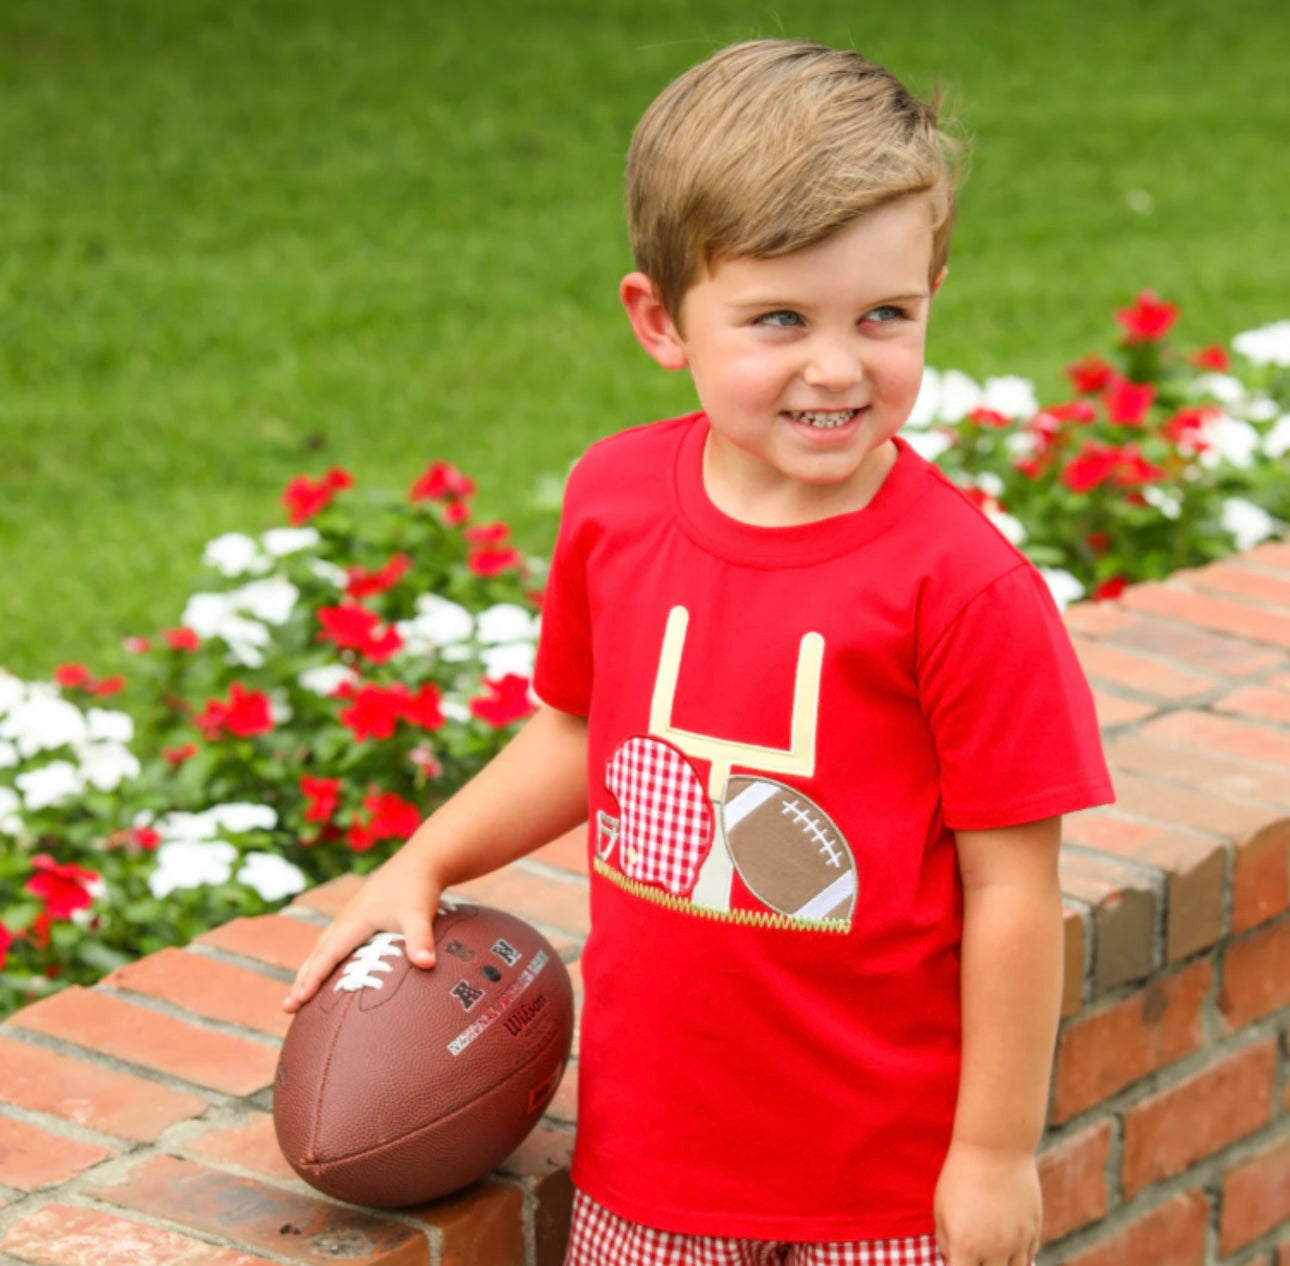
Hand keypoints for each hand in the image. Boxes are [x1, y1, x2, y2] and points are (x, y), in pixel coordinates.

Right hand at [282, 842, 444, 1012]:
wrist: (421, 860)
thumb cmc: (418, 887)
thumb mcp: (419, 914)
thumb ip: (421, 939)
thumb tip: (427, 965)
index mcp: (354, 921)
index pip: (328, 955)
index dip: (313, 978)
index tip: (298, 1000)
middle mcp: (346, 919)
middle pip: (318, 953)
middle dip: (302, 980)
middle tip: (287, 1008)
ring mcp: (351, 916)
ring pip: (323, 946)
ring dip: (310, 970)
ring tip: (299, 995)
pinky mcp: (359, 915)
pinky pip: (334, 941)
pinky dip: (324, 958)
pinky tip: (327, 969)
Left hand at [934, 1141, 1040, 1265]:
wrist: (995, 1148)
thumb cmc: (960, 1175)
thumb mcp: (941, 1208)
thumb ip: (946, 1242)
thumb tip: (953, 1259)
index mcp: (966, 1247)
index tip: (958, 1261)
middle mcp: (994, 1251)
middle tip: (976, 1256)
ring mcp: (1018, 1242)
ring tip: (992, 1255)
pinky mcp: (1034, 1230)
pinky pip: (1029, 1258)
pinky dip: (1018, 1258)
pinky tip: (1008, 1248)